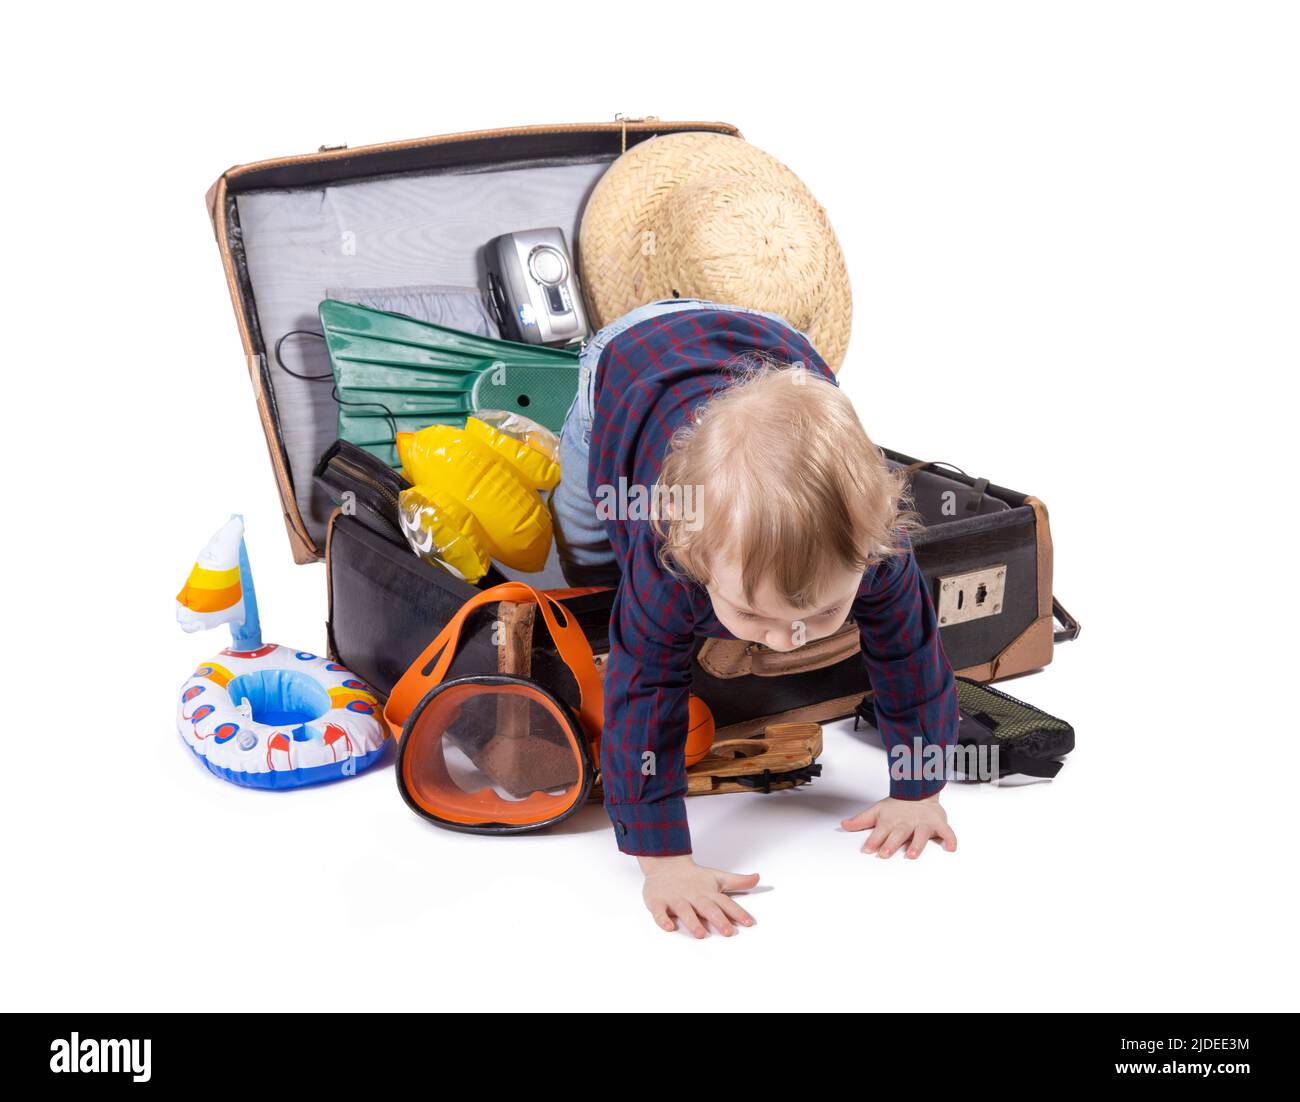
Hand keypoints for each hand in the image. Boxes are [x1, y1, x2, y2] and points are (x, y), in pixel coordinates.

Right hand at [638, 855, 758, 936]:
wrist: (665, 863)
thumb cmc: (694, 877)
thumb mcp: (717, 877)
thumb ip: (738, 881)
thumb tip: (757, 878)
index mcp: (708, 892)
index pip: (725, 903)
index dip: (737, 912)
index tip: (749, 923)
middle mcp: (693, 896)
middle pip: (707, 908)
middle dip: (717, 919)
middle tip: (727, 932)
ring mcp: (675, 898)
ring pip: (684, 911)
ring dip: (692, 922)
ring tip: (700, 934)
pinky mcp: (658, 901)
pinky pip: (660, 912)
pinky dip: (663, 919)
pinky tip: (669, 927)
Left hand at [841, 794, 956, 858]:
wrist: (919, 791)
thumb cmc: (897, 806)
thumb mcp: (877, 811)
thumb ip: (861, 820)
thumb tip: (843, 825)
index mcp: (891, 820)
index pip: (881, 830)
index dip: (874, 839)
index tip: (867, 849)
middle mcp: (907, 822)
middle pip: (899, 833)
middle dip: (892, 843)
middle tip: (885, 853)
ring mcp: (923, 823)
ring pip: (921, 833)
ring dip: (917, 844)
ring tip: (912, 855)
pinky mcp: (937, 823)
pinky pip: (946, 831)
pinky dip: (950, 838)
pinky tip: (950, 848)